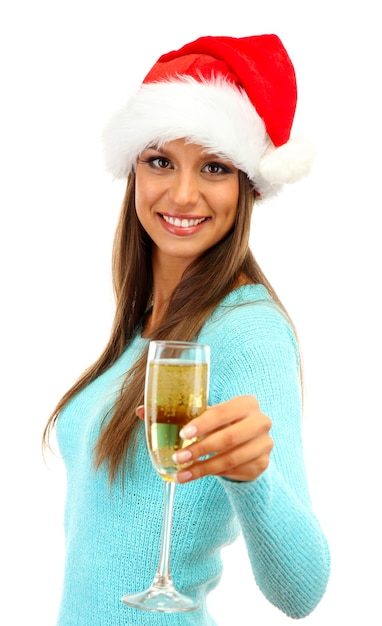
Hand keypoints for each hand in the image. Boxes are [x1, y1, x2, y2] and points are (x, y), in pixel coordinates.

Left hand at [136, 395, 272, 482]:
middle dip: (200, 449)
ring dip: (203, 467)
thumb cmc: (220, 426)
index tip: (183, 434)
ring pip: (231, 458)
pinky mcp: (262, 464)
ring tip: (181, 473)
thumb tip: (141, 411)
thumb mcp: (204, 417)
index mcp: (246, 403)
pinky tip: (194, 476)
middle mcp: (261, 421)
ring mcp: (264, 444)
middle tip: (178, 457)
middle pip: (229, 437)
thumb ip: (177, 413)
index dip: (202, 423)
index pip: (223, 412)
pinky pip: (235, 471)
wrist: (246, 446)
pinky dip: (212, 475)